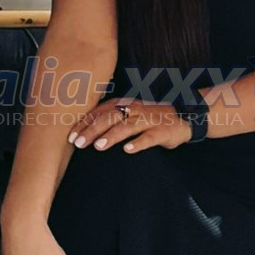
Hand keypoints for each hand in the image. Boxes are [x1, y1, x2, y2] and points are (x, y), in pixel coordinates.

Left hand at [67, 97, 191, 152]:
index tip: (71, 135)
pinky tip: (127, 150)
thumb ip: (111, 117)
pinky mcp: (162, 131)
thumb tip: (84, 129)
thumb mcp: (130, 113)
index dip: (85, 123)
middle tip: (78, 143)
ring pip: (127, 126)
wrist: (183, 117)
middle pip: (110, 118)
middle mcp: (135, 109)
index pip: (100, 111)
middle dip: (92, 130)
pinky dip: (138, 143)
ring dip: (112, 136)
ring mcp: (148, 119)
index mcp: (125, 104)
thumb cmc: (150, 118)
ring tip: (98, 147)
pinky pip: (149, 137)